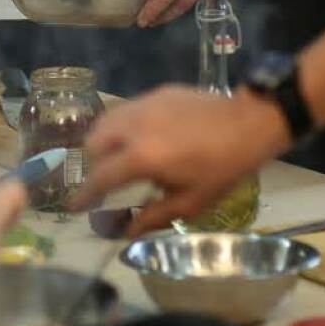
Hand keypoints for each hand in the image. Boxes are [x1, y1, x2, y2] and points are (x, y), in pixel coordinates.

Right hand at [69, 86, 289, 233]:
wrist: (249, 123)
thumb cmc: (222, 169)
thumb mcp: (190, 202)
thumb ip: (152, 217)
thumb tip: (126, 232)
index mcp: (141, 157)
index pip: (100, 177)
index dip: (84, 195)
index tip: (74, 206)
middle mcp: (134, 127)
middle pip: (93, 143)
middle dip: (92, 164)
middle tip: (104, 181)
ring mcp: (144, 105)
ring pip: (106, 121)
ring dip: (104, 141)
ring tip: (117, 158)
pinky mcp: (156, 93)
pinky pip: (127, 110)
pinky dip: (123, 126)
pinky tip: (141, 137)